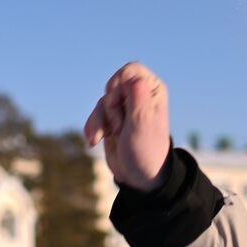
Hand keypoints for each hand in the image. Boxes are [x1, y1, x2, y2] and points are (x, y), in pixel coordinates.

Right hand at [84, 62, 171, 191]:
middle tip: (121, 127)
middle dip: (110, 107)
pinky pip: (95, 114)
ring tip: (108, 136)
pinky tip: (95, 141)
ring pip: (101, 102)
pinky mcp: (112, 119)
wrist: (139, 176)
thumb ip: (137, 95)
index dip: (118, 84)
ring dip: (100, 121)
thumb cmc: (146, 150)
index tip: (117, 101)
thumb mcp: (142, 122)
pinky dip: (93, 127)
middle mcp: (139, 95)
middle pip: (112, 86)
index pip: (130, 70)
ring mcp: (125, 107)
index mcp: (153, 90)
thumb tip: (130, 74)